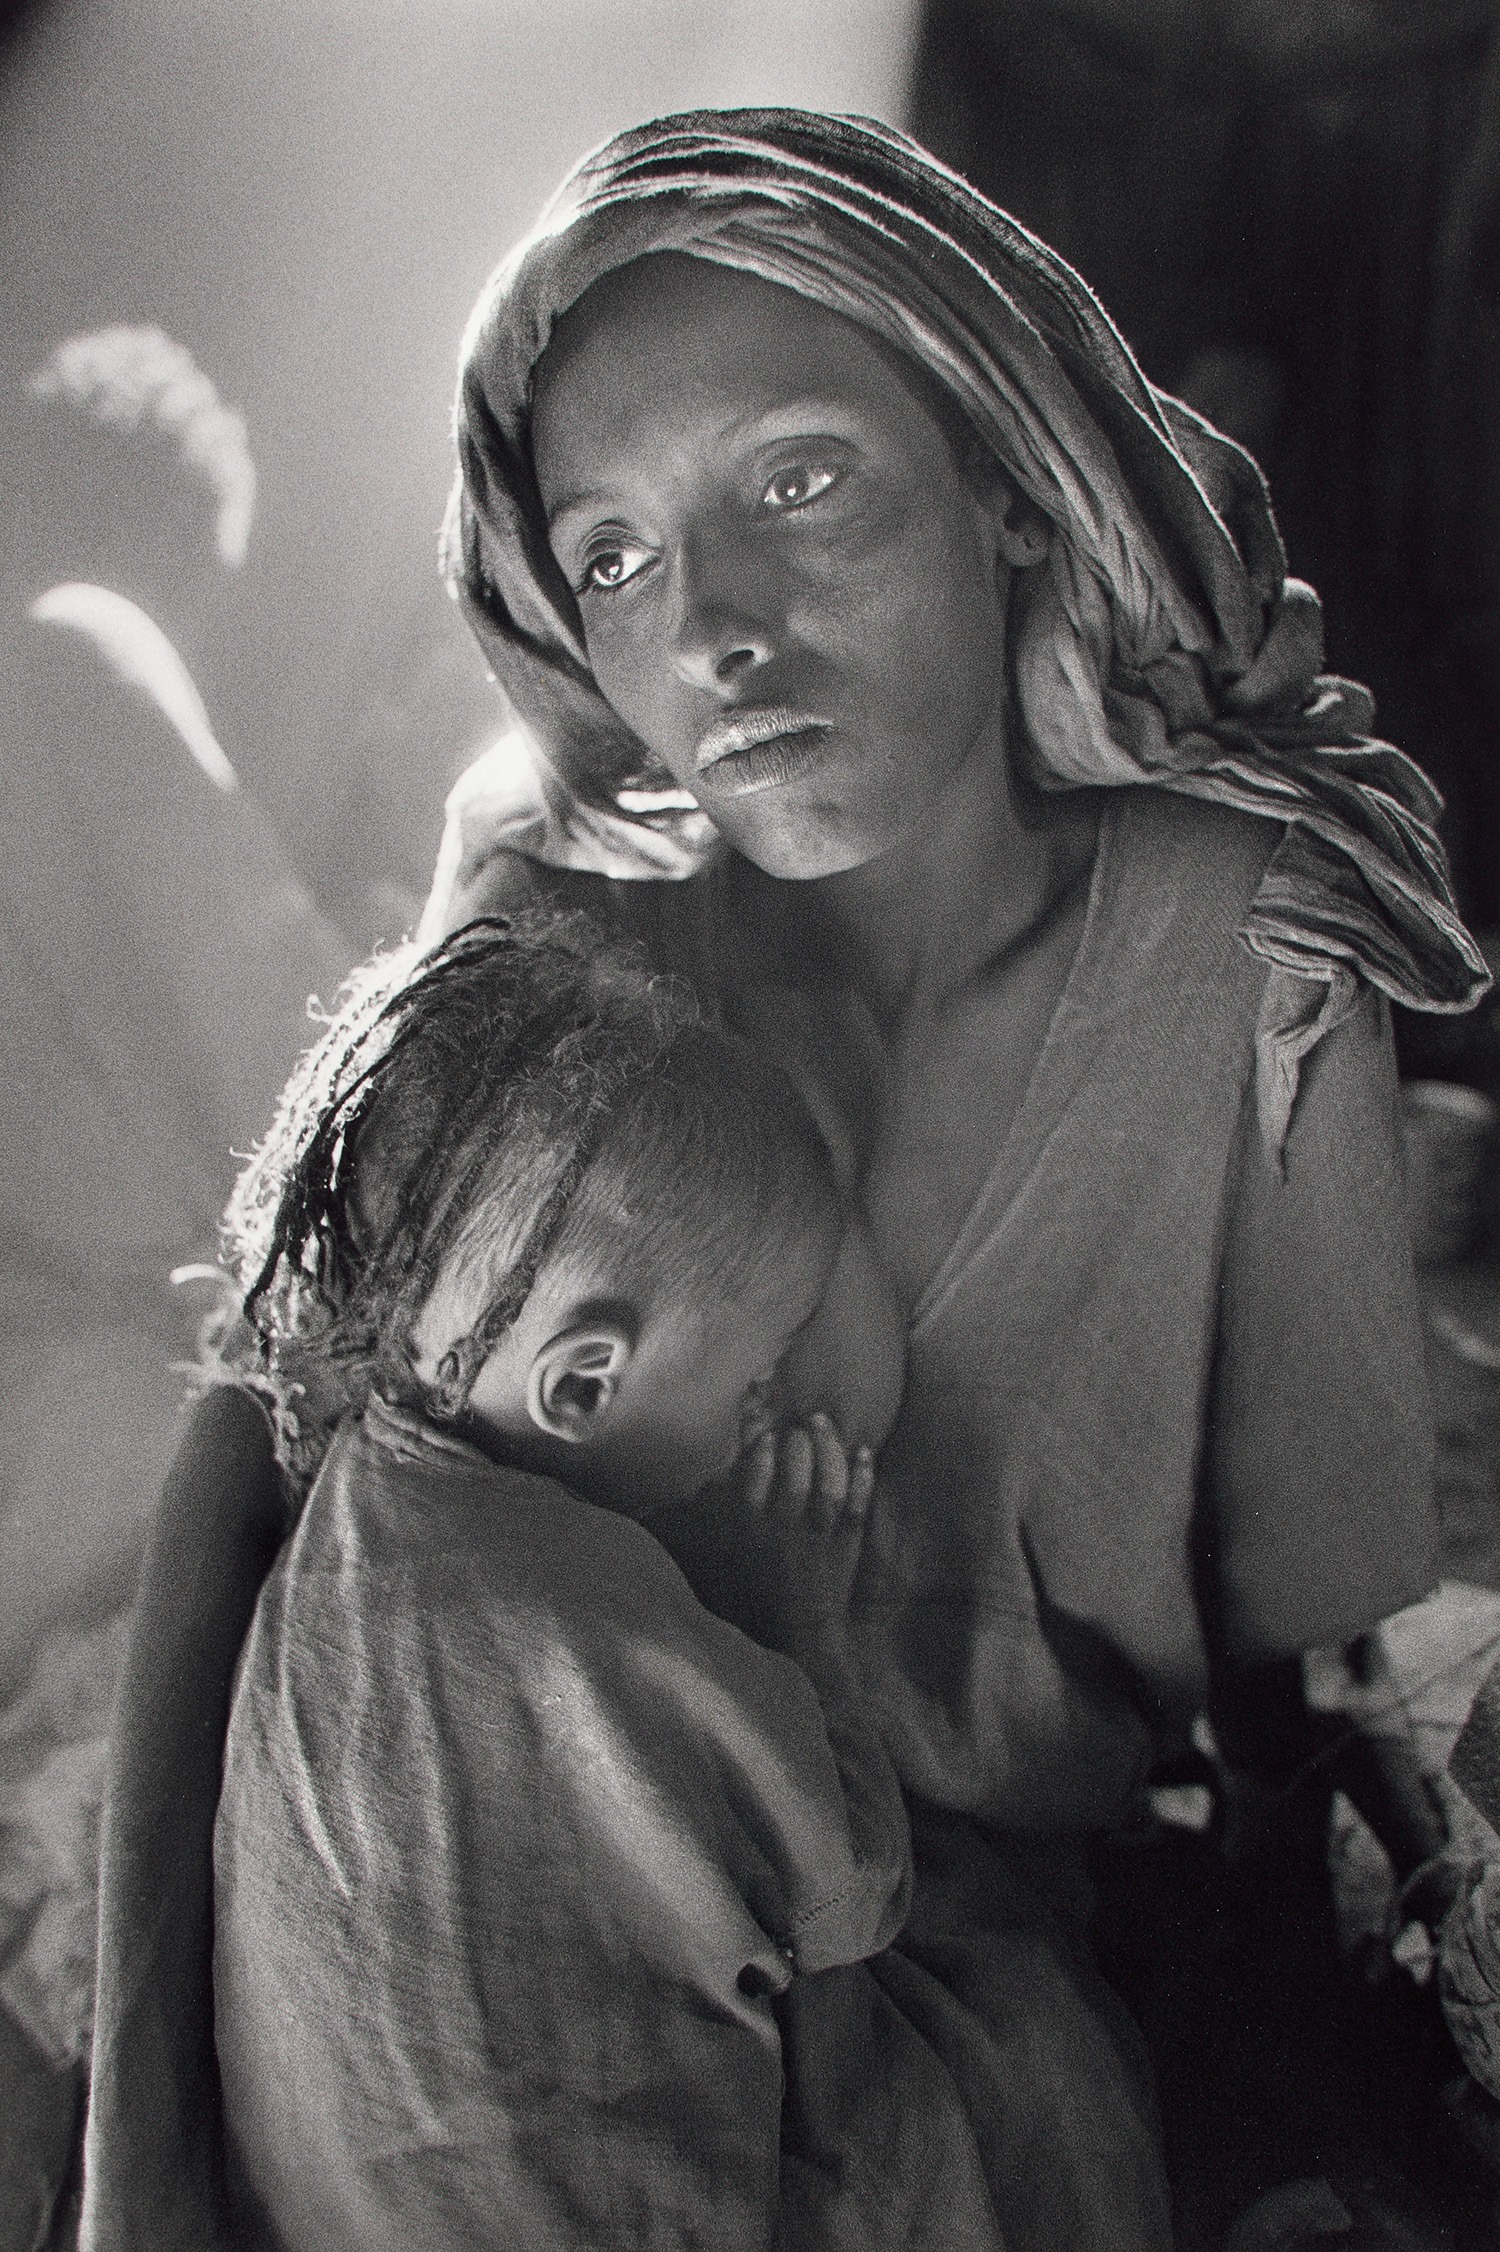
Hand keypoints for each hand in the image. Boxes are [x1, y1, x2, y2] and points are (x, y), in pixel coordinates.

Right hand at [646, 1413, 873, 1659]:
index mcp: (750, 1530)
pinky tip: (865, 1452)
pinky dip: (863, 1477)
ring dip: (828, 1449)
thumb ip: (722, 1513)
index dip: (760, 1449)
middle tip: (801, 1423)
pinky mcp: (847, 1546)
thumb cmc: (760, 1592)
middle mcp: (783, 1530)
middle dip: (797, 1442)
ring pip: (826, 1485)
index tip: (766, 1432)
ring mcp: (818, 1538)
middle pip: (793, 1474)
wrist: (801, 1634)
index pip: (752, 1477)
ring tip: (825, 1424)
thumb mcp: (730, 1553)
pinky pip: (857, 1505)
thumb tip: (717, 1472)